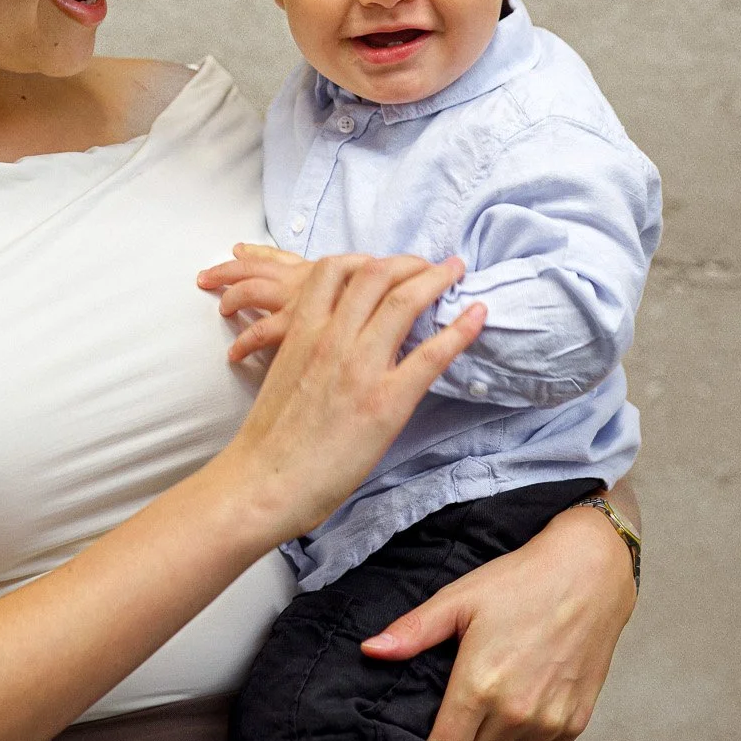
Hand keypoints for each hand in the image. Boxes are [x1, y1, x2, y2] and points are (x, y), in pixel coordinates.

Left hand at [199, 243, 366, 363]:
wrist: (385, 323)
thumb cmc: (381, 306)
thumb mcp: (366, 290)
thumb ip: (354, 288)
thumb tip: (353, 284)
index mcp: (313, 272)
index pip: (278, 257)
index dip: (255, 253)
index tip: (237, 250)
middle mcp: (300, 281)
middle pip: (255, 269)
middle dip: (228, 271)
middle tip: (205, 277)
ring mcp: (295, 304)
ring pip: (251, 293)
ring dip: (233, 297)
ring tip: (222, 308)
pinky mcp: (293, 331)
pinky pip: (259, 334)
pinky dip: (243, 344)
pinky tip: (232, 354)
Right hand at [221, 253, 485, 545]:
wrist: (262, 482)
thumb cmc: (270, 438)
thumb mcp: (281, 372)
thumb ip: (307, 346)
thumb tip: (333, 340)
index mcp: (301, 331)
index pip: (335, 269)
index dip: (366, 259)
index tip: (385, 264)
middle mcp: (332, 339)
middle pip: (375, 274)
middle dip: (409, 261)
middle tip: (430, 265)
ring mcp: (360, 368)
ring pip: (403, 300)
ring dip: (436, 279)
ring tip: (455, 272)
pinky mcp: (387, 402)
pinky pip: (431, 354)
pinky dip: (459, 330)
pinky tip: (478, 315)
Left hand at [359, 503, 638, 740]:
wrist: (588, 574)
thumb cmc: (519, 583)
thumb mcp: (458, 599)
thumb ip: (413, 632)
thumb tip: (370, 650)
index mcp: (479, 687)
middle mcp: (516, 713)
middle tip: (445, 736)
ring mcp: (548, 722)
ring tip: (476, 731)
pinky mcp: (574, 723)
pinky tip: (509, 727)